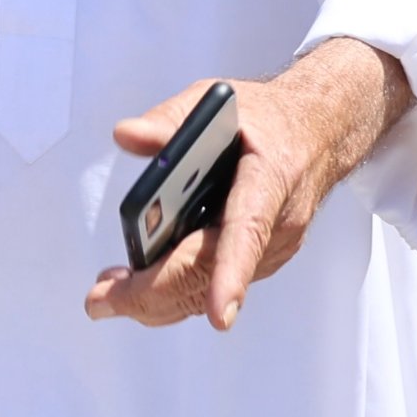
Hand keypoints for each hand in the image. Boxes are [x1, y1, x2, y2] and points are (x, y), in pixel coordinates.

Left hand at [87, 41, 412, 334]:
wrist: (316, 133)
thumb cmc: (263, 119)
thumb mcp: (215, 101)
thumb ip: (169, 119)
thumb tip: (126, 135)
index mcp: (269, 179)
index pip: (248, 231)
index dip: (232, 274)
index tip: (219, 315)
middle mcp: (277, 224)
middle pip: (212, 272)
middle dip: (154, 293)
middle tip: (100, 300)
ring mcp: (272, 249)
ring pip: (208, 289)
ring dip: (155, 299)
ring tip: (105, 295)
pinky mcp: (260, 261)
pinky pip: (212, 284)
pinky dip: (173, 291)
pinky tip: (136, 284)